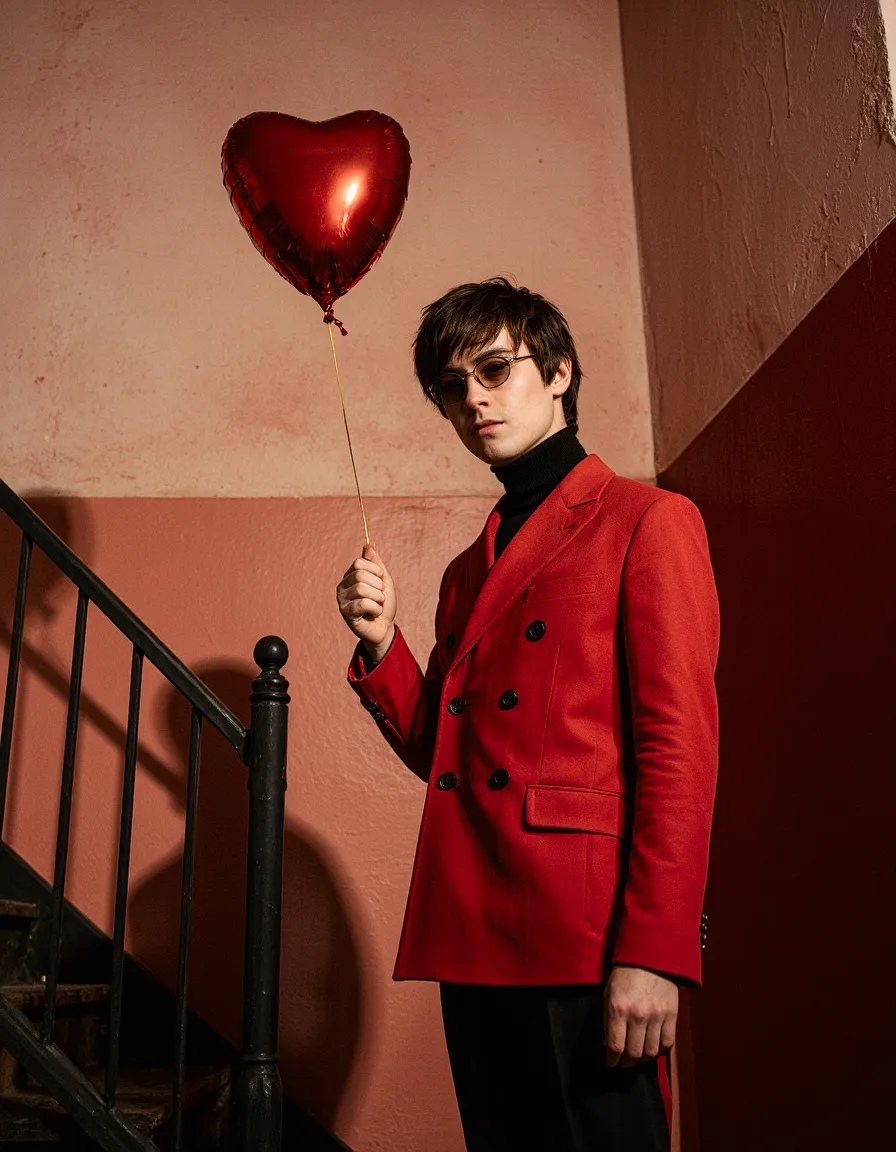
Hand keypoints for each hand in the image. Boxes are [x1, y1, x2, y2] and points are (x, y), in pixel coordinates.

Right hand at [336, 542, 396, 659]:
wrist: (385, 627)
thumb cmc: (384, 604)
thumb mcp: (384, 580)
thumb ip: (376, 563)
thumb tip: (368, 544)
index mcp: (350, 576)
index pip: (360, 563)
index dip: (375, 571)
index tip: (381, 580)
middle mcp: (342, 586)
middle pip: (360, 575)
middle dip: (377, 586)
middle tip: (379, 597)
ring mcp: (342, 600)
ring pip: (361, 589)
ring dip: (378, 598)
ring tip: (377, 605)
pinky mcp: (346, 613)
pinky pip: (362, 604)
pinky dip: (375, 608)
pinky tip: (374, 613)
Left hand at [603, 966, 677, 1067]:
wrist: (650, 956)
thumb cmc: (625, 973)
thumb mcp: (608, 993)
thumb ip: (607, 1020)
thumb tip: (607, 1044)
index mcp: (618, 1009)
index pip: (615, 1046)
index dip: (611, 1060)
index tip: (611, 1062)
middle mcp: (638, 1015)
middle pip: (633, 1053)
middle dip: (626, 1062)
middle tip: (624, 1062)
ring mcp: (657, 1016)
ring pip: (651, 1052)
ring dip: (643, 1058)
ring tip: (638, 1055)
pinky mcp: (672, 1015)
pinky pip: (668, 1043)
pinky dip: (661, 1050)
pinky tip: (654, 1047)